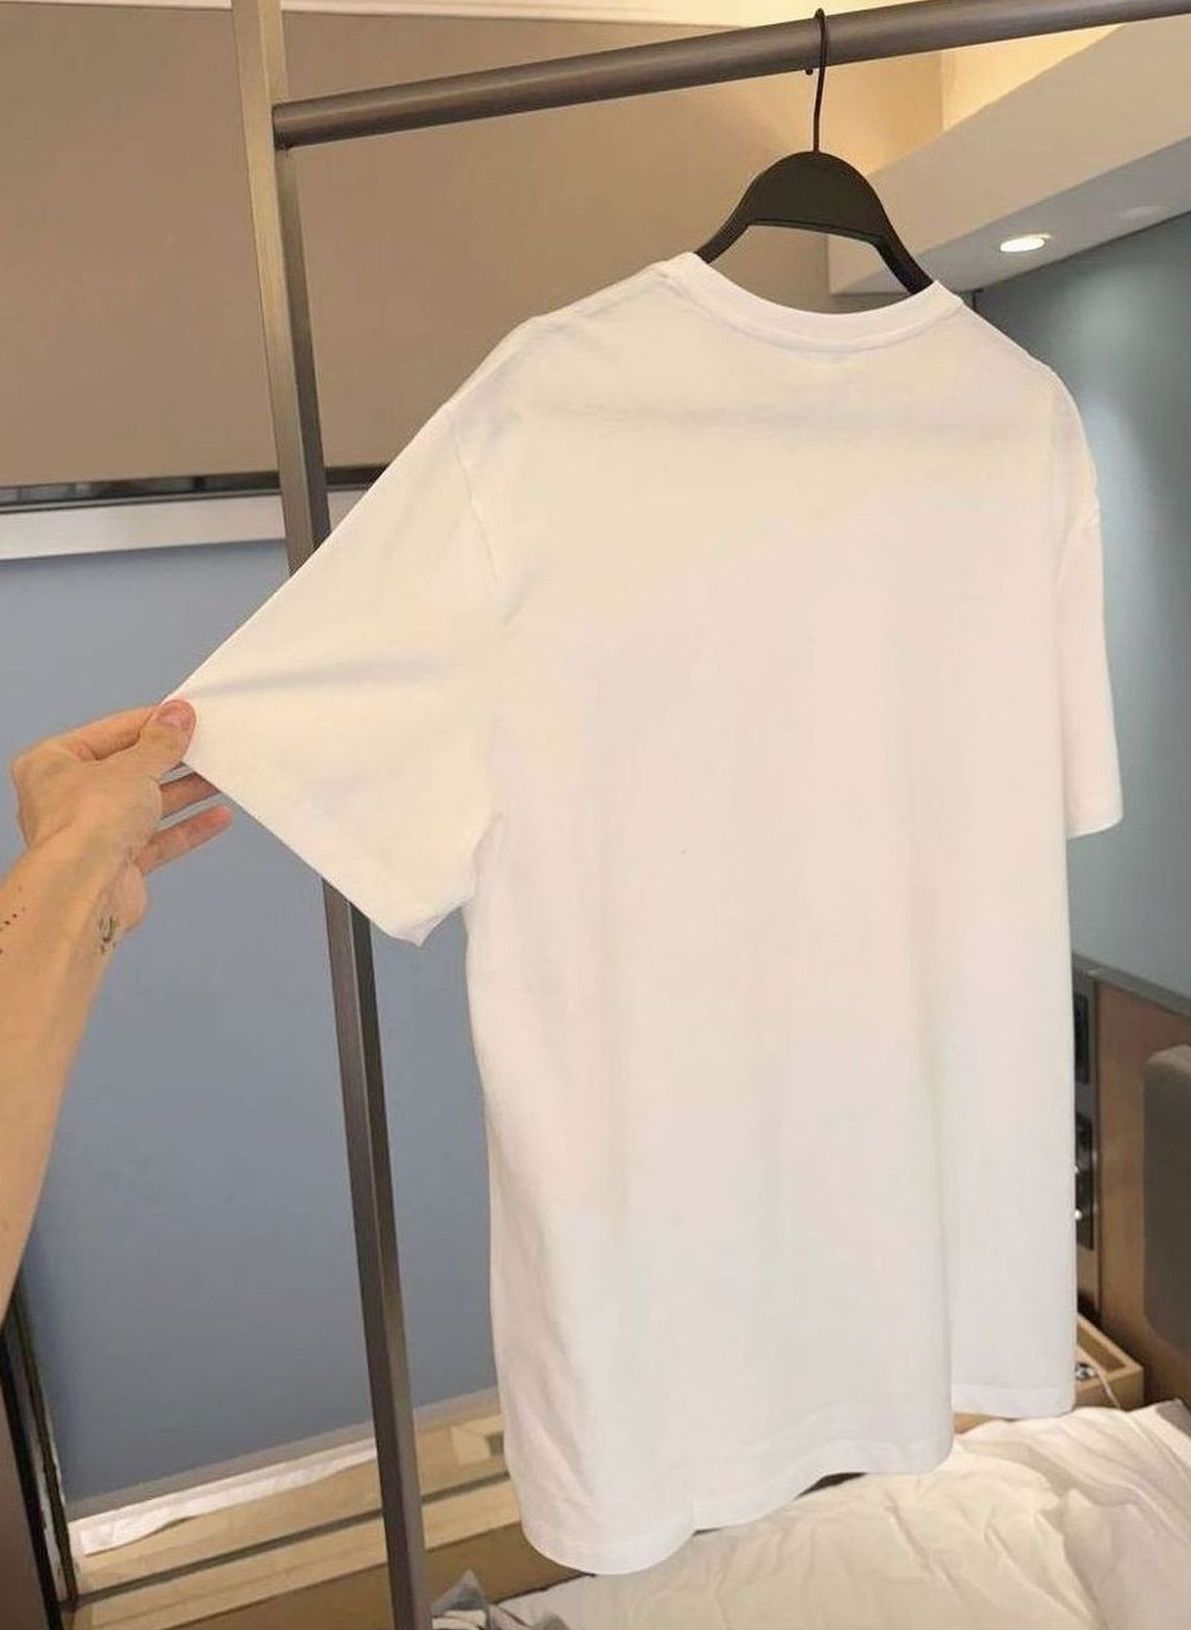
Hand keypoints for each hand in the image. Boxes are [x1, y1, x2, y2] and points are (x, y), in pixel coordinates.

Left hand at [9, 701, 231, 942]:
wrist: (84, 890)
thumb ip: (160, 742)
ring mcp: (92, 834)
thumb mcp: (133, 767)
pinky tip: (215, 817)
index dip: (151, 723)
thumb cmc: (84, 825)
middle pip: (129, 770)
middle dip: (170, 761)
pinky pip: (158, 840)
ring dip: (184, 793)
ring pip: (146, 806)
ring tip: (217, 778)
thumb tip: (176, 716)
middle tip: (204, 746)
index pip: (111, 733)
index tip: (183, 716)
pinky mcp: (117, 865)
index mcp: (52, 764)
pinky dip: (187, 828)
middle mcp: (66, 799)